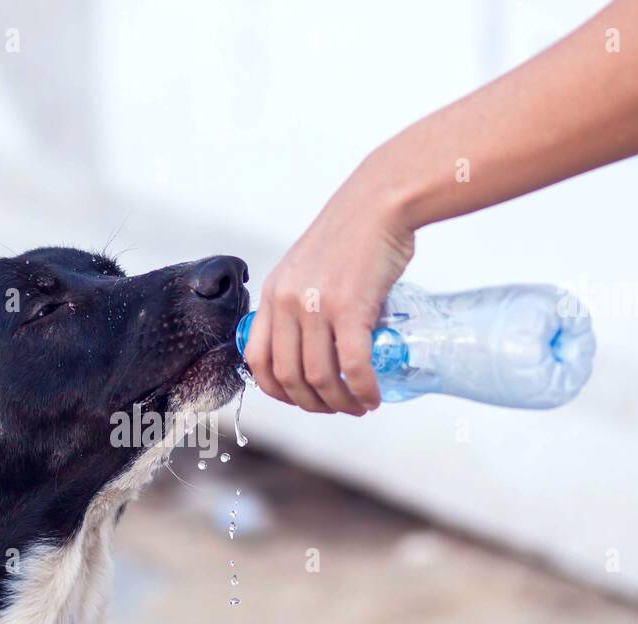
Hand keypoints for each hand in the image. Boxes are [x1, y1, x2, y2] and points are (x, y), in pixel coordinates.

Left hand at [245, 166, 414, 414]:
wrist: (381, 201)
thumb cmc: (352, 235)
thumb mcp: (308, 269)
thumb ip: (303, 305)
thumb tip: (320, 346)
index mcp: (272, 295)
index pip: (256, 360)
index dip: (276, 391)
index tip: (300, 399)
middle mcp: (287, 303)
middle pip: (288, 377)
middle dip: (312, 404)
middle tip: (337, 408)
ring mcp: (316, 306)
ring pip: (319, 377)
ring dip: (340, 403)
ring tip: (359, 406)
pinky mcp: (350, 307)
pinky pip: (352, 366)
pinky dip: (363, 389)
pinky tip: (373, 396)